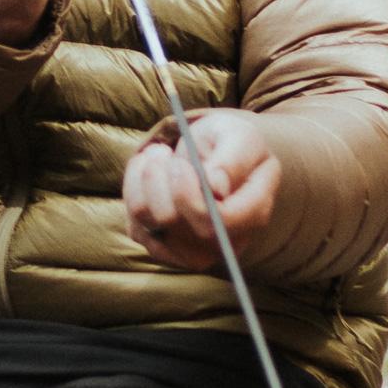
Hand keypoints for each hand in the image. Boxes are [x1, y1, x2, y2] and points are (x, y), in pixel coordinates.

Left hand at [121, 110, 279, 270]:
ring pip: (148, 222)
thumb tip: (215, 188)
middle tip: (162, 151)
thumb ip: (233, 160)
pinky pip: (135, 226)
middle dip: (158, 181)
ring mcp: (194, 250)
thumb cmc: (232, 143)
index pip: (218, 222)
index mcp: (254, 213)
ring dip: (143, 180)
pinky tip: (149, 173)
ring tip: (157, 155)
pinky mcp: (164, 248)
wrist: (218, 154)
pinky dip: (133, 192)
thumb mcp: (240, 136)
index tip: (178, 164)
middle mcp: (225, 241)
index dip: (189, 195)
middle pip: (175, 222)